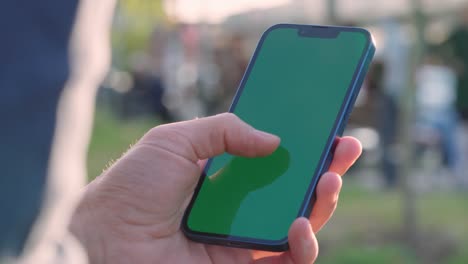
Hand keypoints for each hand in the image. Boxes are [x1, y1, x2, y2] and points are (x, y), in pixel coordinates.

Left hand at [71, 113, 361, 263]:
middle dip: (324, 169)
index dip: (301, 144)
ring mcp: (243, 238)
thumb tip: (273, 140)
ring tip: (328, 181)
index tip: (324, 127)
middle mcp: (238, 206)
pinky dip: (304, 245)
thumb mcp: (176, 141)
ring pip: (300, 225)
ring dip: (323, 203)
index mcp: (223, 175)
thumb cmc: (132, 188)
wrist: (106, 240)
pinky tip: (301, 225)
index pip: (273, 159)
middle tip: (344, 148)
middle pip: (293, 189)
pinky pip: (287, 261)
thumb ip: (224, 130)